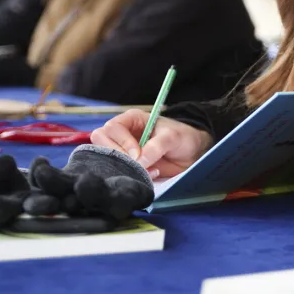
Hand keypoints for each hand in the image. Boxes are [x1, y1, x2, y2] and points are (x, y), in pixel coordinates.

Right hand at [90, 109, 213, 178]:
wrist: (191, 153)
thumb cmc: (182, 138)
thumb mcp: (173, 137)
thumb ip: (156, 146)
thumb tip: (139, 161)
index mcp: (131, 119)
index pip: (112, 128)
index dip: (122, 142)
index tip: (138, 154)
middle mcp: (122, 133)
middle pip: (101, 141)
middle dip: (120, 155)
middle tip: (140, 163)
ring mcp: (121, 149)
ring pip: (104, 156)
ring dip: (123, 166)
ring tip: (147, 169)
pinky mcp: (125, 164)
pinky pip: (115, 169)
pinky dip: (128, 174)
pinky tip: (148, 174)